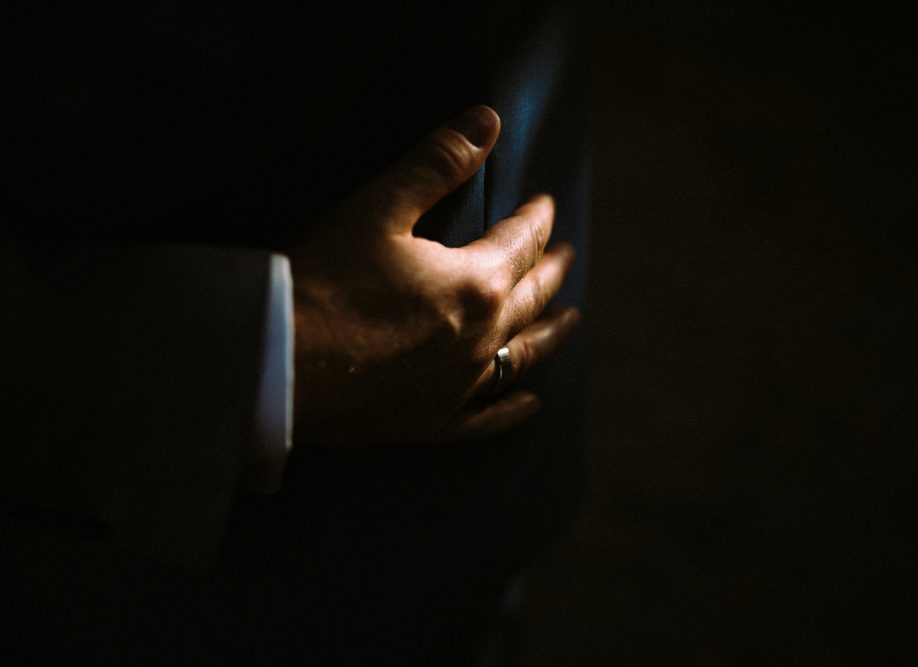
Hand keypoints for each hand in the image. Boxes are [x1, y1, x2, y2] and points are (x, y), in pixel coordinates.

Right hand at [288, 106, 579, 446]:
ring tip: (569, 320)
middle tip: (566, 255)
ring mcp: (460, 385)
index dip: (536, 218)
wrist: (276, 365)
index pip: (522, 241)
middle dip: (552, 270)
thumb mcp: (378, 208)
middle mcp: (481, 338)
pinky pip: (487, 418)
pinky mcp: (432, 422)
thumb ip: (437, 163)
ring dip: (549, 334)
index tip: (545, 205)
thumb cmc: (323, 280)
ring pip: (522, 356)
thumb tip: (487, 121)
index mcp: (477, 282)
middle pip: (532, 298)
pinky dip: (513, 409)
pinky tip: (530, 403)